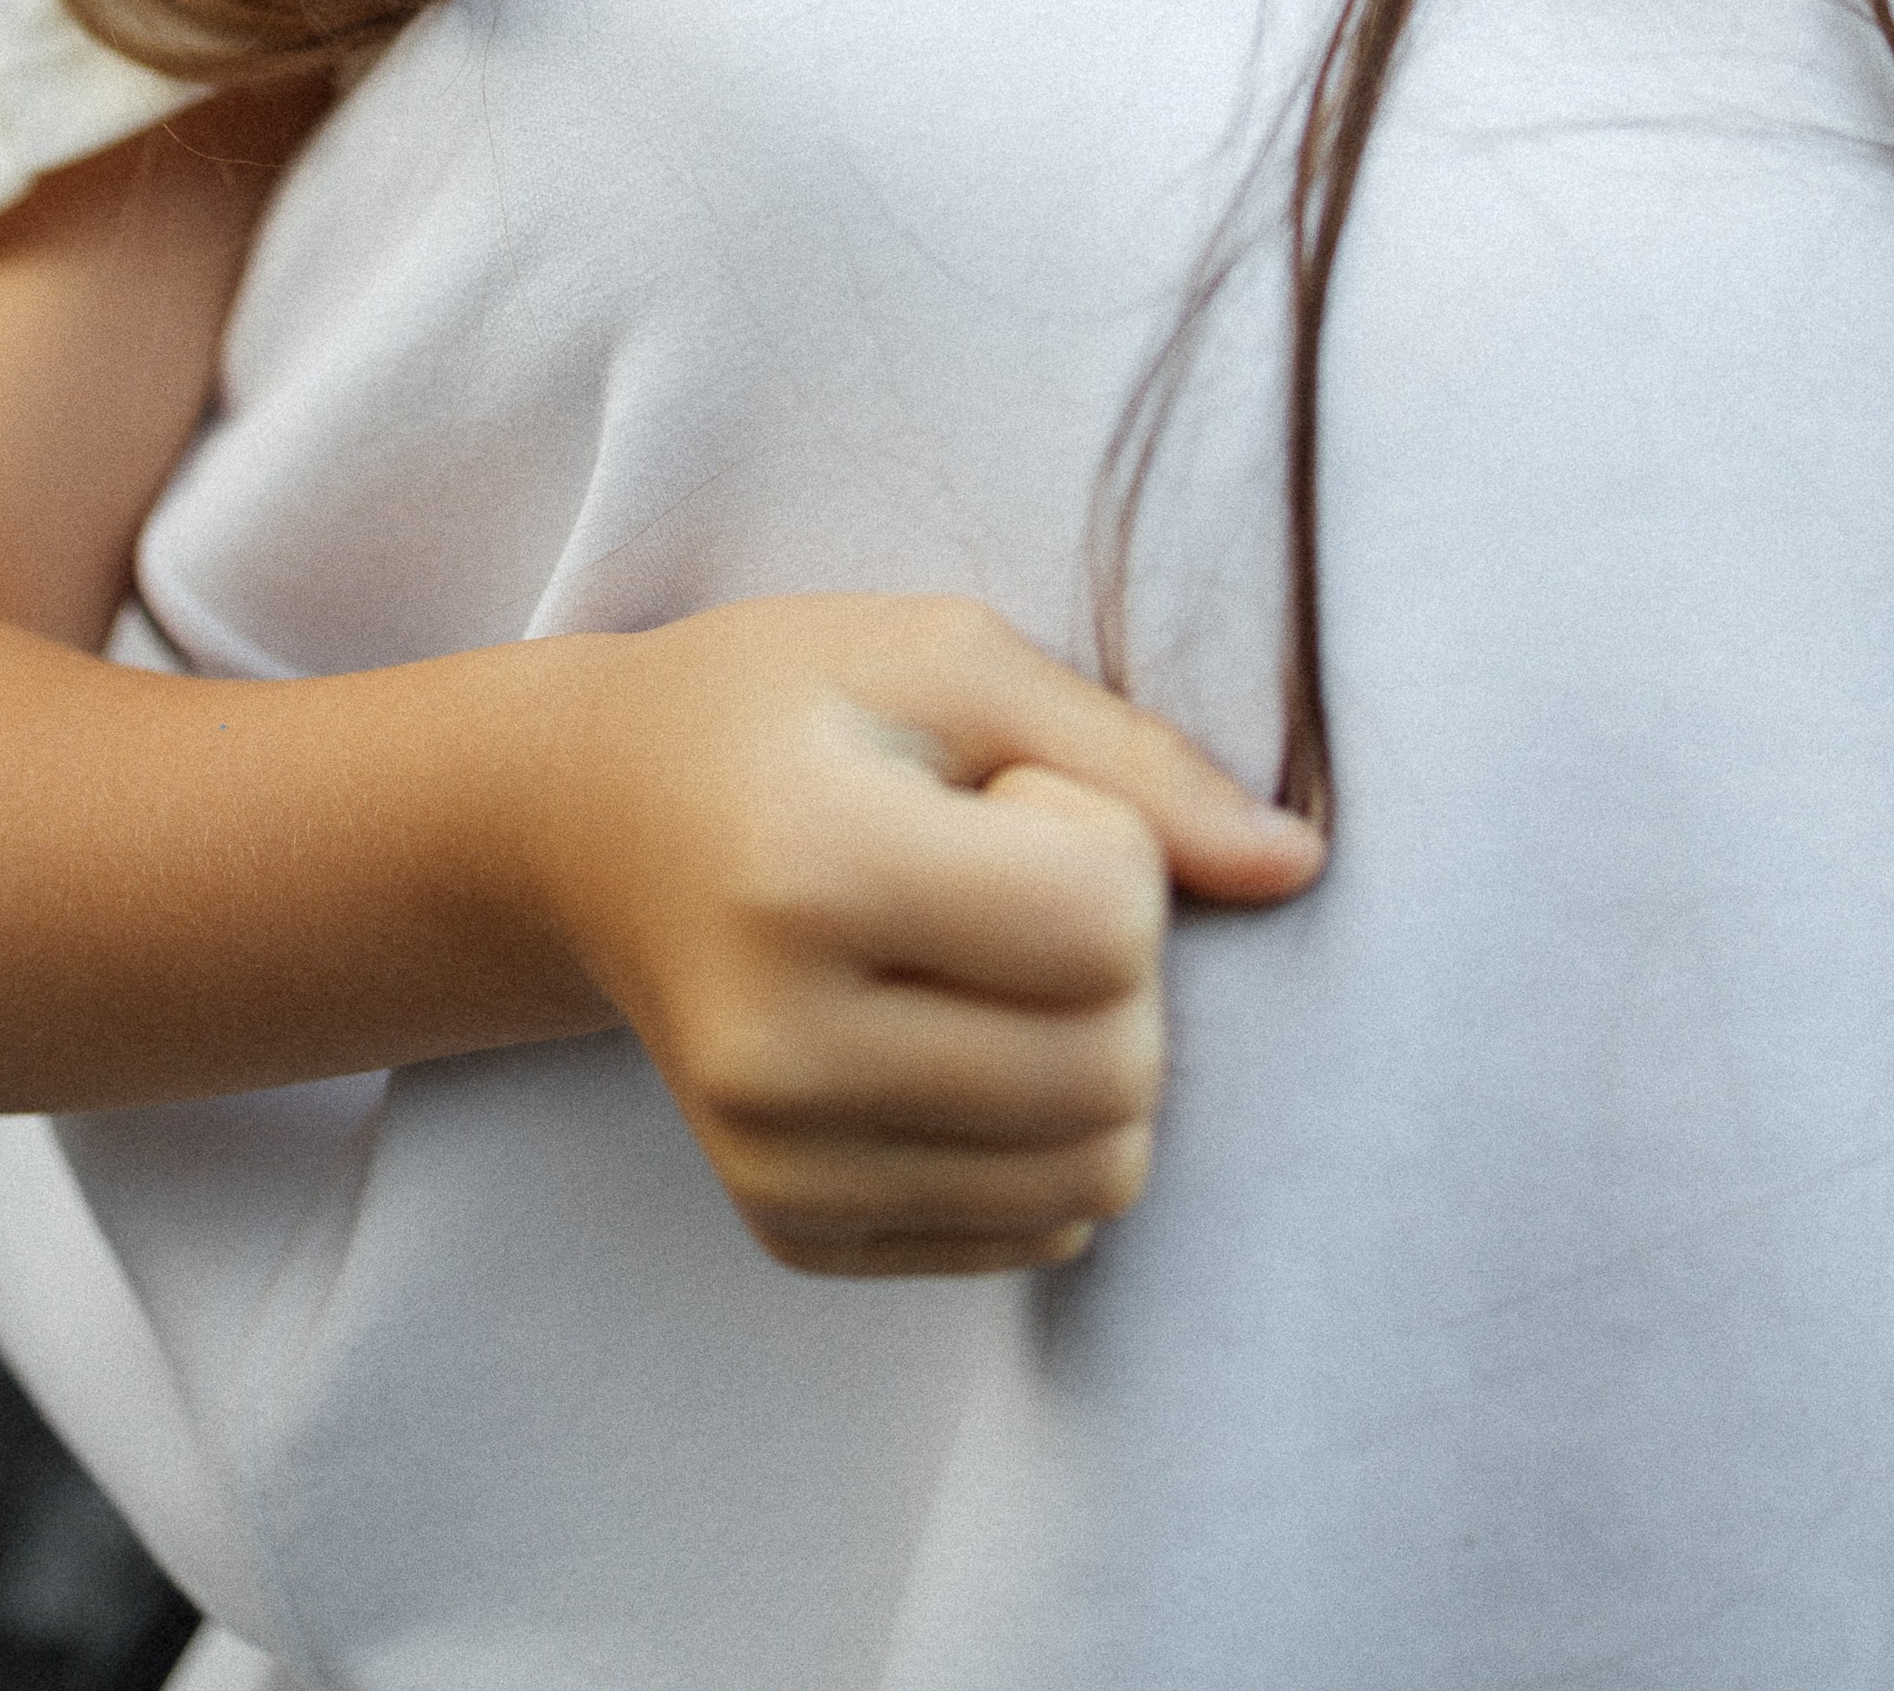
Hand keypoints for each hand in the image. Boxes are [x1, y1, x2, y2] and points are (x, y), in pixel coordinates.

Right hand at [528, 595, 1321, 1279]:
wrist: (595, 820)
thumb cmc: (786, 707)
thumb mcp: (950, 658)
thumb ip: (1135, 756)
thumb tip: (1298, 866)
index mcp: (808, 869)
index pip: (1105, 921)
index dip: (1103, 836)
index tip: (1006, 794)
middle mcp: (776, 1044)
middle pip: (1118, 1068)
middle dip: (1116, 962)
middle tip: (1002, 875)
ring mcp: (774, 1159)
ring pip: (1096, 1178)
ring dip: (1095, 1058)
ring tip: (983, 956)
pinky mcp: (790, 1228)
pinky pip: (1034, 1235)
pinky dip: (1041, 1138)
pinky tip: (952, 1033)